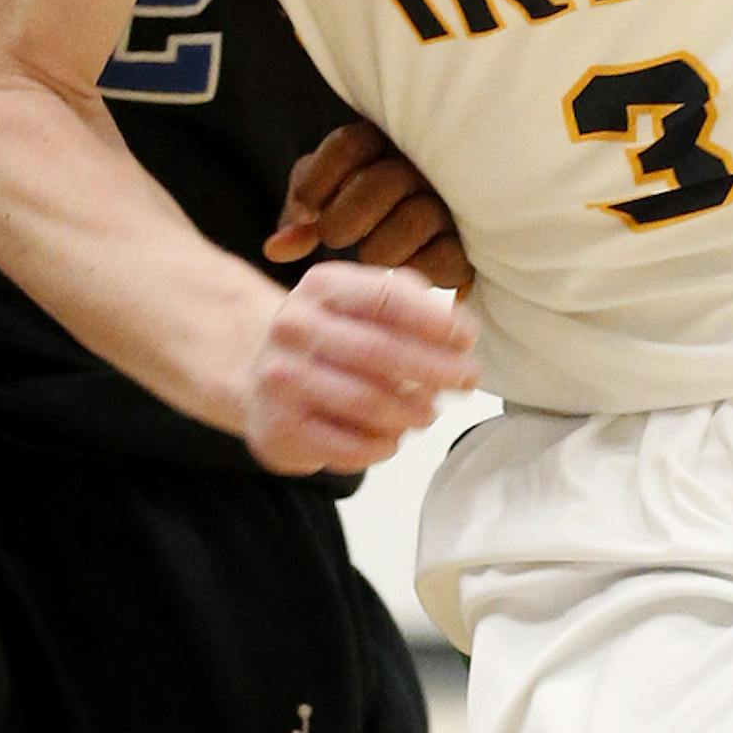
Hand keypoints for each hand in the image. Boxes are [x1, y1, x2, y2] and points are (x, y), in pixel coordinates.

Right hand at [244, 261, 478, 475]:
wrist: (264, 380)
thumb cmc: (332, 341)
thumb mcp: (361, 304)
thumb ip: (409, 305)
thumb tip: (458, 329)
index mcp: (322, 287)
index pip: (387, 299)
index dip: (435, 321)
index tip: (468, 339)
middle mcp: (294, 327)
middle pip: (380, 351)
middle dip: (436, 369)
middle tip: (467, 381)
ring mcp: (282, 378)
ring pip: (366, 401)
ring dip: (412, 411)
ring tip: (430, 413)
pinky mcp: (279, 425)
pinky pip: (346, 444)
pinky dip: (382, 445)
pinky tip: (393, 439)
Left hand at [264, 117, 472, 295]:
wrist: (429, 253)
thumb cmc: (372, 219)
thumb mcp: (331, 204)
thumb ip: (302, 215)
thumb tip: (275, 248)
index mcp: (386, 142)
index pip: (349, 146)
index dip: (317, 183)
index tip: (305, 212)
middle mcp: (426, 165)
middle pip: (381, 181)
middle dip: (345, 219)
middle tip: (334, 238)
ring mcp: (453, 204)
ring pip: (415, 219)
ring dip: (378, 249)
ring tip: (370, 257)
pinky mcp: (471, 246)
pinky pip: (444, 258)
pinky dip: (414, 269)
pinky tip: (400, 271)